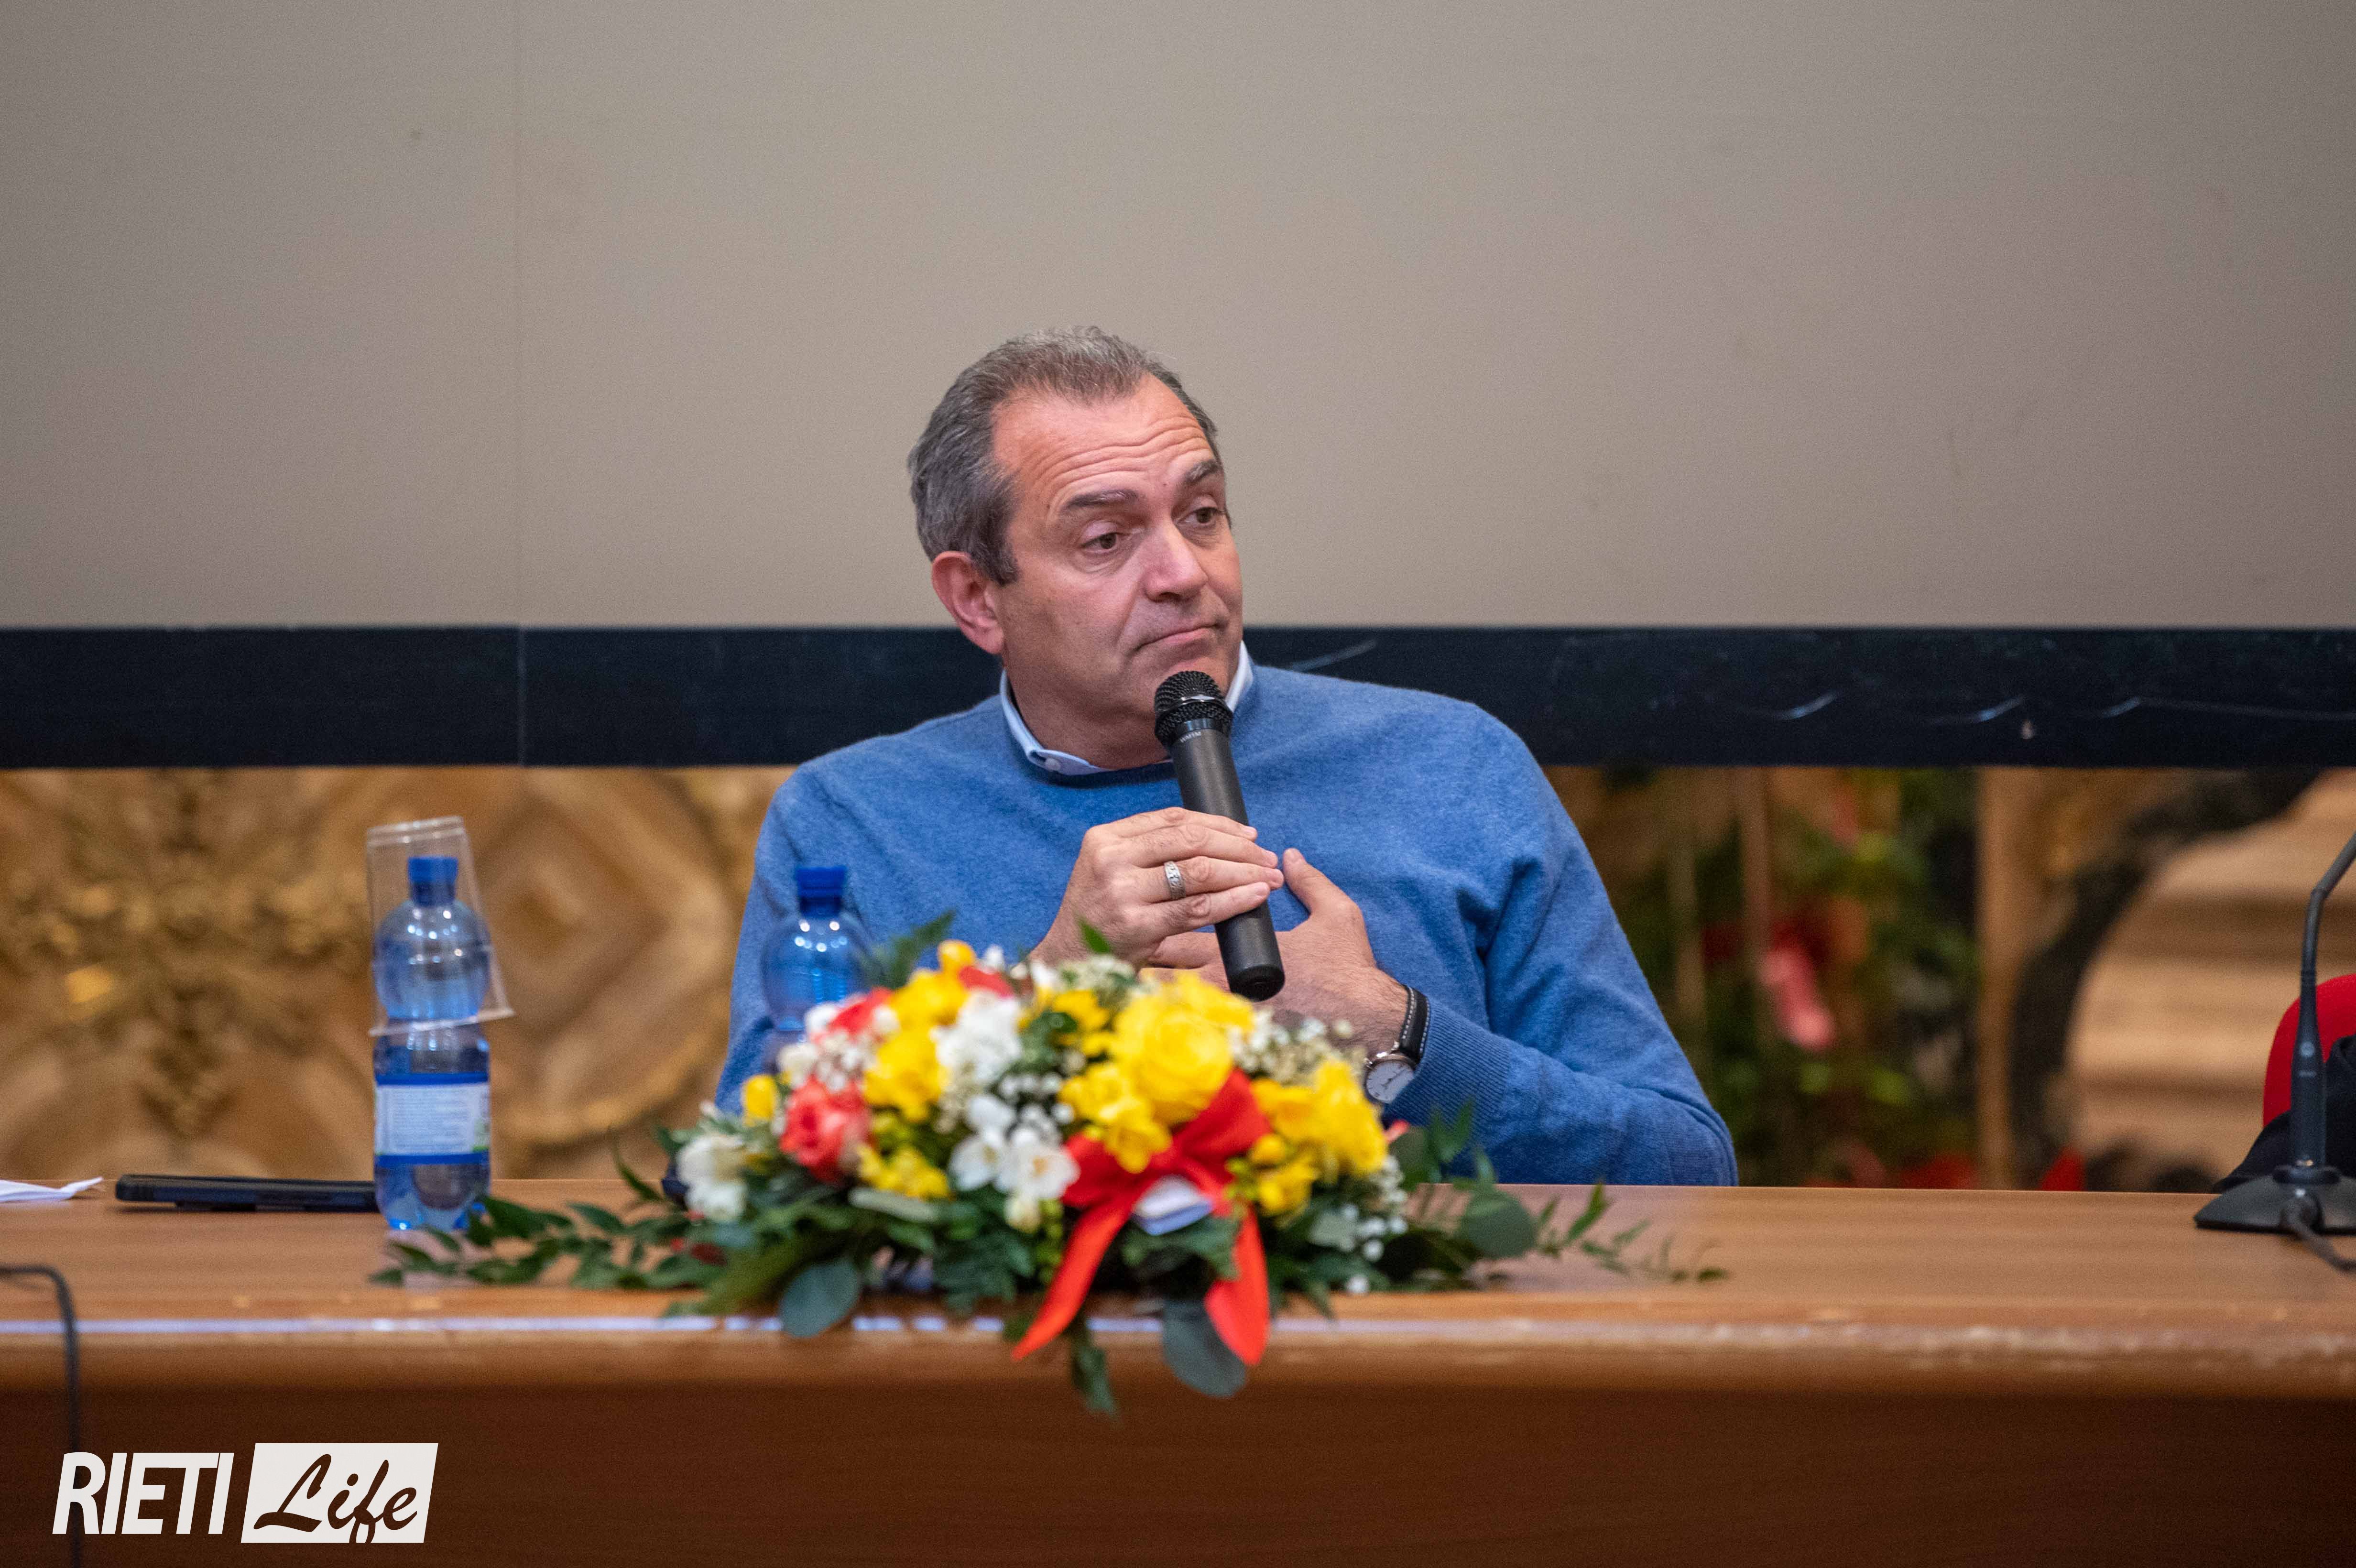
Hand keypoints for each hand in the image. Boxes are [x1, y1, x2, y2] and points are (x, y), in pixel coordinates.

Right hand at [1031, 807, 1284, 970]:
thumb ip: (1149, 851)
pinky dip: (1233, 900)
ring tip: (1268, 878)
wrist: (1068, 961)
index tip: (1249, 833)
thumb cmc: (1100, 916)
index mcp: (1105, 838)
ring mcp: (1123, 893)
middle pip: (1191, 840)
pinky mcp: (1138, 926)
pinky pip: (1198, 908)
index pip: (1173, 819)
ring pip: (1199, 871)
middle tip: (1266, 857)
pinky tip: (1254, 897)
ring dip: (1243, 872)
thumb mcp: (1111, 870)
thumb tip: (1220, 838)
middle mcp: (1112, 859)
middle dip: (1238, 847)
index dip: (1219, 823)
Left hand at [1147, 848, 1409, 1043]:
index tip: (1145, 928)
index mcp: (1236, 956)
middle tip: (1132, 960)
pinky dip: (1176, 1032)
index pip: (1178, 939)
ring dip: (1155, 1002)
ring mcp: (1227, 1021)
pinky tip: (1161, 1030)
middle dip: (1145, 968)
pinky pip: (1195, 1039)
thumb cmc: (1350, 968)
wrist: (1370, 1020)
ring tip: (1136, 995)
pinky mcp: (1239, 1047)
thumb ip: (1311, 883)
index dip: (1157, 934)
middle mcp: (1224, 989)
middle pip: (1163, 979)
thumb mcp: (1336, 915)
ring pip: (1173, 1012)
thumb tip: (1292, 857)